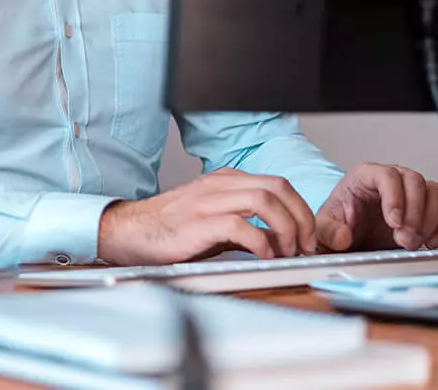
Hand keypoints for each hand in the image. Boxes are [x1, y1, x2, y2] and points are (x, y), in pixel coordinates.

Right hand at [97, 169, 317, 264]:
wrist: (129, 232)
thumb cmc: (169, 228)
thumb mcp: (214, 220)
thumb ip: (246, 225)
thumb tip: (279, 241)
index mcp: (225, 181)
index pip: (278, 184)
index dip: (301, 209)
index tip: (308, 235)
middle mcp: (219, 185)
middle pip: (277, 187)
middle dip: (301, 217)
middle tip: (305, 244)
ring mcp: (208, 202)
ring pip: (264, 200)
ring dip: (285, 228)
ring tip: (287, 251)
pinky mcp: (198, 224)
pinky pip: (240, 226)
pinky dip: (260, 242)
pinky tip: (263, 256)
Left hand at [315, 163, 437, 252]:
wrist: (352, 237)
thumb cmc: (340, 224)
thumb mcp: (324, 228)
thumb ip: (329, 231)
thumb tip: (343, 236)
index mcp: (366, 176)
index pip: (387, 175)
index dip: (395, 197)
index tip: (394, 222)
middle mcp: (393, 180)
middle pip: (416, 181)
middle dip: (414, 213)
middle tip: (404, 239)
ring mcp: (414, 193)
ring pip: (436, 192)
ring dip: (430, 220)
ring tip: (414, 242)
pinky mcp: (429, 209)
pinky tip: (431, 242)